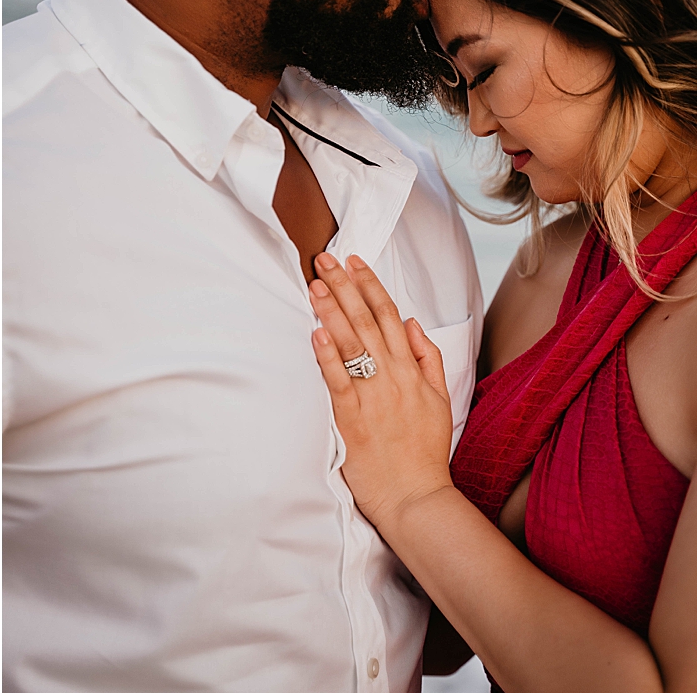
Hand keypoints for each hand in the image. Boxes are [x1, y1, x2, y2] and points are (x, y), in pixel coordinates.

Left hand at [308, 252, 454, 533]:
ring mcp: (373, 396)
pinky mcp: (353, 418)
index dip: (370, 286)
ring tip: (314, 285)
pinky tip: (316, 332)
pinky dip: (327, 356)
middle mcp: (393, 377)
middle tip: (324, 259)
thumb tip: (410, 322)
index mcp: (412, 370)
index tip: (353, 262)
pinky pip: (338, 381)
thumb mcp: (439, 399)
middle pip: (366, 321)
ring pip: (351, 344)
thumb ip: (427, 358)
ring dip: (332, 311)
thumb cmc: (424, 451)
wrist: (416, 496)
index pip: (389, 315)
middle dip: (343, 286)